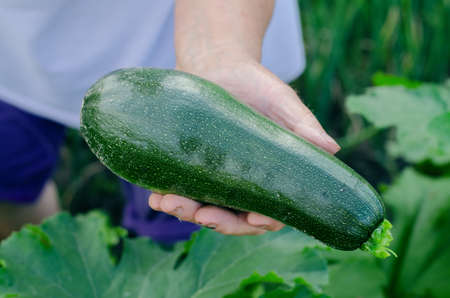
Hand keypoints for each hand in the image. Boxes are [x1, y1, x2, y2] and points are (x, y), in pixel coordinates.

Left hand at [148, 59, 339, 234]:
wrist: (217, 64)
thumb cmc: (257, 84)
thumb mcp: (282, 103)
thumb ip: (304, 126)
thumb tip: (332, 149)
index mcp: (270, 176)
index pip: (270, 211)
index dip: (262, 221)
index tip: (252, 219)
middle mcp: (243, 183)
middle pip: (233, 218)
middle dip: (216, 222)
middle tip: (199, 215)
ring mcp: (216, 179)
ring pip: (203, 209)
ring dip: (185, 213)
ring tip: (166, 203)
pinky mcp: (191, 168)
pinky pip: (181, 191)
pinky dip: (168, 197)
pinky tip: (155, 195)